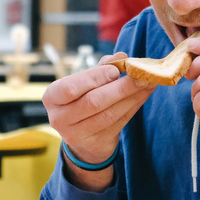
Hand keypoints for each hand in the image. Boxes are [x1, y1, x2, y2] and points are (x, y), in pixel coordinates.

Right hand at [42, 54, 154, 171]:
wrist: (82, 136)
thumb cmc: (82, 99)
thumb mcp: (84, 82)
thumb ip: (101, 67)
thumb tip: (121, 57)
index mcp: (52, 98)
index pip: (70, 88)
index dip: (94, 78)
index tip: (116, 70)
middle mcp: (59, 118)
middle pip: (93, 102)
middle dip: (120, 88)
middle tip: (140, 76)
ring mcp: (76, 134)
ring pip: (108, 114)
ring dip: (131, 97)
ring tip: (147, 83)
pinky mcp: (95, 143)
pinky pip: (118, 123)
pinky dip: (133, 107)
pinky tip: (143, 95)